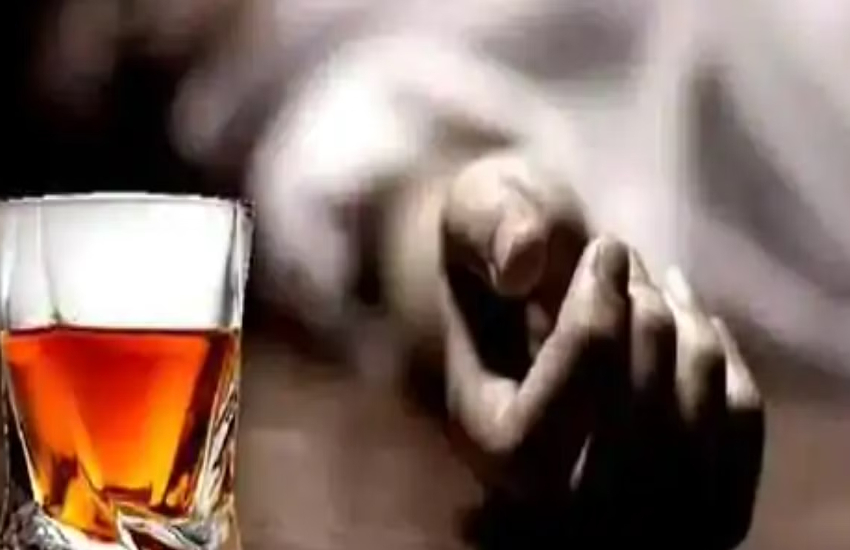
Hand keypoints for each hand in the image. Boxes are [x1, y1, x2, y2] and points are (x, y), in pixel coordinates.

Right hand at [440, 151, 764, 548]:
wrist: (521, 291)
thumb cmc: (498, 251)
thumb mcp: (474, 213)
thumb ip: (486, 226)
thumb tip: (523, 261)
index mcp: (488, 443)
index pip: (552, 415)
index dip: (594, 322)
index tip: (607, 248)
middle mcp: (548, 497)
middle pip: (633, 434)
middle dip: (646, 324)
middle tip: (628, 262)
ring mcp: (620, 496)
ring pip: (691, 436)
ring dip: (688, 336)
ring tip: (654, 285)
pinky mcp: (674, 478)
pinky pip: (733, 437)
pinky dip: (725, 366)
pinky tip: (690, 321)